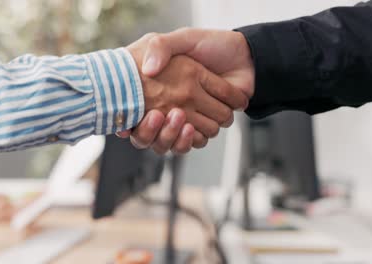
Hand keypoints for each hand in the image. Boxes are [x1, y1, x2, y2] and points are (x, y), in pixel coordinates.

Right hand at [119, 28, 254, 153]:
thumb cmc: (211, 45)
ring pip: (170, 141)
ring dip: (173, 132)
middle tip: (159, 113)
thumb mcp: (182, 39)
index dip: (129, 120)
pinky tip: (190, 127)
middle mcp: (169, 105)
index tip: (131, 119)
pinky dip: (191, 139)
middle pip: (150, 133)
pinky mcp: (204, 126)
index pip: (134, 111)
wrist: (243, 55)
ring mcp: (187, 118)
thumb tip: (147, 70)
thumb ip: (161, 46)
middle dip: (153, 127)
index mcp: (158, 86)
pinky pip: (192, 143)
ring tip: (178, 114)